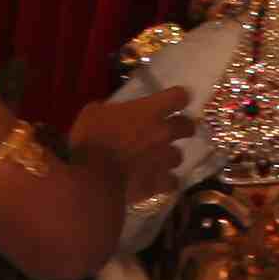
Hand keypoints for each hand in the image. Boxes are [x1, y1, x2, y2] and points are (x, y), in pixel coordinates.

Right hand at [68, 88, 187, 206]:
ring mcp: (164, 159)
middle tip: (168, 131)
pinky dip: (166, 182)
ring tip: (157, 160)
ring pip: (179, 156)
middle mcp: (163, 133)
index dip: (177, 98)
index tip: (170, 101)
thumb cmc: (90, 140)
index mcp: (149, 111)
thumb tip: (112, 113)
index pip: (179, 96)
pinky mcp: (159, 183)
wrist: (91, 178)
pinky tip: (156, 181)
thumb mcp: (94, 113)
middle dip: (181, 128)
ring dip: (169, 156)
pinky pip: (172, 182)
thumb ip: (111, 110)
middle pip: (188, 127)